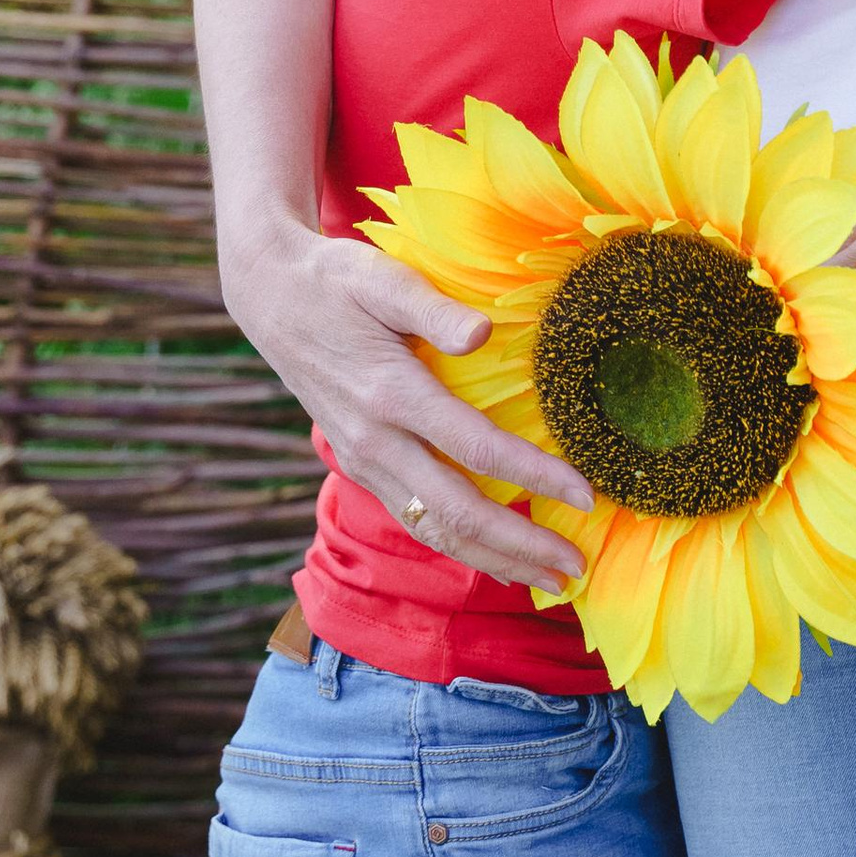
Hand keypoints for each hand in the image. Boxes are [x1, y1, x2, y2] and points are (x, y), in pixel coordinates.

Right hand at [220, 211, 591, 588]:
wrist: (270, 299)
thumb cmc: (334, 281)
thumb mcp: (381, 278)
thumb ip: (432, 307)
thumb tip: (483, 334)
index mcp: (390, 393)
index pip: (476, 448)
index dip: (534, 476)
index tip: (585, 494)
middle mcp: (375, 441)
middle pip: (457, 512)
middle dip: (520, 546)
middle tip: (576, 568)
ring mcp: (364, 461)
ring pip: (434, 530)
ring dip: (493, 560)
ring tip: (547, 578)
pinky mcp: (361, 468)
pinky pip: (415, 520)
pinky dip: (459, 546)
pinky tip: (494, 556)